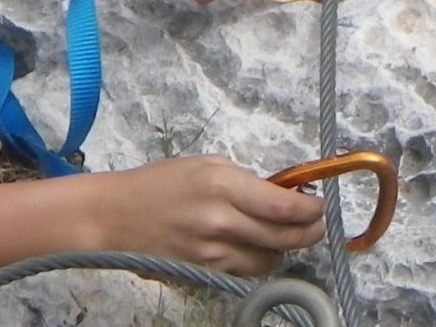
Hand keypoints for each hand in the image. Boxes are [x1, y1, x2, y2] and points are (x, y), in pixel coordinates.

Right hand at [83, 157, 327, 275]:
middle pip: (284, 238)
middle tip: (316, 224)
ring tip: (285, 234)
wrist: (114, 216)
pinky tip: (257, 246)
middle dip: (309, 232)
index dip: (311, 210)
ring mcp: (211, 252)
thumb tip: (284, 194)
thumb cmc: (161, 182)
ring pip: (269, 260)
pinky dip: (259, 260)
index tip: (321, 206)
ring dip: (285, 248)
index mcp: (223, 186)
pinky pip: (245, 271)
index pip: (283, 207)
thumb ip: (248, 181)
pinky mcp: (203, 272)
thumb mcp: (209, 165)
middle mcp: (220, 222)